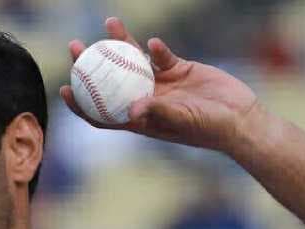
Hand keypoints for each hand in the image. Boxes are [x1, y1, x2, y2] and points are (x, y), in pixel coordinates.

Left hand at [60, 17, 261, 152]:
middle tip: (75, 47)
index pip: (102, 114)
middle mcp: (145, 101)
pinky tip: (157, 43)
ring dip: (120, 44)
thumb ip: (158, 113)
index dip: (81, 103)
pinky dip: (157, 48)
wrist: (240, 118)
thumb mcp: (182, 120)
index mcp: (140, 120)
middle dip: (90, 65)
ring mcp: (161, 84)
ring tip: (110, 23)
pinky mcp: (178, 69)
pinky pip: (161, 55)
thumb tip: (130, 110)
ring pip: (132, 61)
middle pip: (110, 82)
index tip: (65, 87)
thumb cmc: (210, 128)